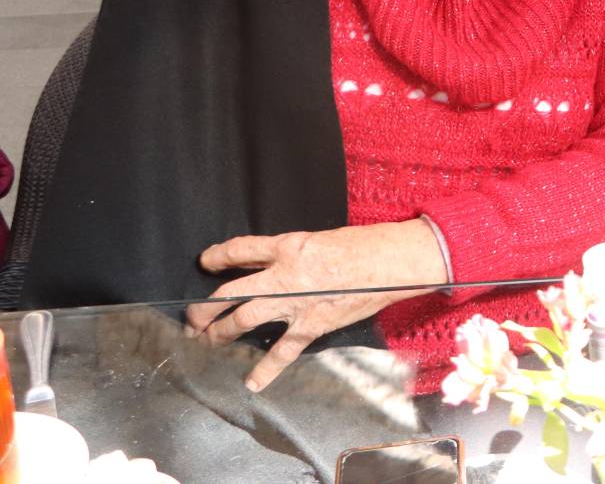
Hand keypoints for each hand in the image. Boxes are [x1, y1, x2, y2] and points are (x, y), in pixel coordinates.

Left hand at [185, 220, 447, 391]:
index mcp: (288, 247)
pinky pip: (282, 351)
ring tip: (207, 341)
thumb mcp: (319, 239)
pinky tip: (252, 382)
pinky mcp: (311, 325)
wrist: (393, 263)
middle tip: (193, 317)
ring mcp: (295, 303)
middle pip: (230, 292)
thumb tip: (263, 264)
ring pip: (243, 319)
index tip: (205, 261)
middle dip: (206, 307)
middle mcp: (284, 275)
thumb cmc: (363, 245)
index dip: (217, 256)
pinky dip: (266, 369)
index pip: (239, 250)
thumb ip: (288, 253)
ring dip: (221, 332)